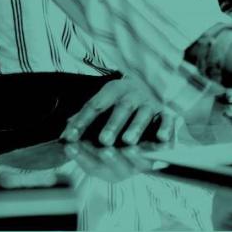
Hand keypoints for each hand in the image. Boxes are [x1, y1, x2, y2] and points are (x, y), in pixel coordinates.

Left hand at [61, 78, 181, 146]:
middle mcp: (132, 94)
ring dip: (136, 127)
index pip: (95, 105)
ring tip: (128, 141)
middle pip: (122, 107)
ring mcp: (150, 103)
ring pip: (144, 113)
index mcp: (112, 90)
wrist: (152, 91)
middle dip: (113, 124)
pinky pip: (168, 119)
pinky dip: (167, 128)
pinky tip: (161, 139)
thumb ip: (83, 121)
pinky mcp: (167, 113)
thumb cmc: (119, 108)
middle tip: (103, 141)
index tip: (69, 137)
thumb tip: (63, 137)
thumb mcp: (101, 108)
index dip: (82, 121)